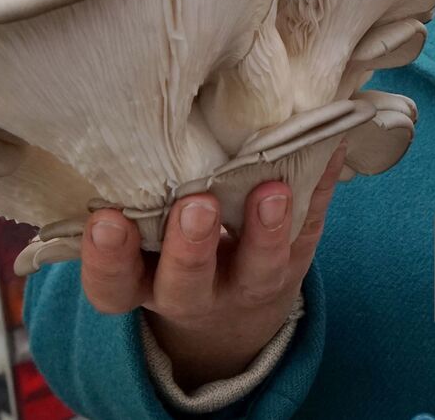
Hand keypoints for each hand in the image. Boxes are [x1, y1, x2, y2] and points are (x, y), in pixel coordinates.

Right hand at [79, 143, 347, 388]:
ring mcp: (248, 284)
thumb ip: (133, 199)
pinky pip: (310, 228)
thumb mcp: (140, 245)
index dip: (107, 258)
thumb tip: (129, 121)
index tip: (105, 220)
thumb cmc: (170, 252)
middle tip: (197, 205)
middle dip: (190, 246)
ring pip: (257, 269)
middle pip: (186, 282)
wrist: (231, 313)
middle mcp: (193, 291)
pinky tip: (328, 146)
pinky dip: (320, 187)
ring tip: (272, 191)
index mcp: (143, 282)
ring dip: (266, 231)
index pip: (113, 284)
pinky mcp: (294, 264)